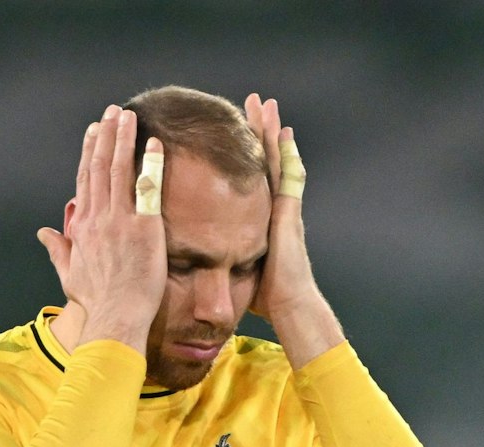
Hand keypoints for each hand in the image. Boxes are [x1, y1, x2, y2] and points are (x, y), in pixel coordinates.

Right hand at [36, 105, 166, 350]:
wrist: (116, 317)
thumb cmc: (97, 302)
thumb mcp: (69, 273)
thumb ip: (57, 248)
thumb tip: (44, 232)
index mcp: (82, 226)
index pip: (85, 181)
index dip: (88, 153)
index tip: (93, 133)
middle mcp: (98, 217)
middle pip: (99, 167)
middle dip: (105, 136)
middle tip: (113, 112)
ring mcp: (120, 220)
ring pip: (119, 169)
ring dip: (123, 139)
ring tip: (129, 116)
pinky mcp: (144, 228)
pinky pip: (148, 188)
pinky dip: (151, 163)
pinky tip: (155, 143)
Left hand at [242, 94, 329, 336]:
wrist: (289, 307)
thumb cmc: (264, 297)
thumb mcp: (235, 270)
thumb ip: (218, 258)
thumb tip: (194, 260)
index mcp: (260, 218)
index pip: (248, 177)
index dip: (243, 151)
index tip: (232, 127)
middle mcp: (274, 208)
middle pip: (264, 159)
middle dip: (259, 130)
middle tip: (254, 102)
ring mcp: (284, 208)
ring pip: (277, 160)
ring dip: (272, 131)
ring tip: (266, 104)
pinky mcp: (289, 214)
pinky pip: (287, 175)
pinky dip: (286, 152)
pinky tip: (283, 131)